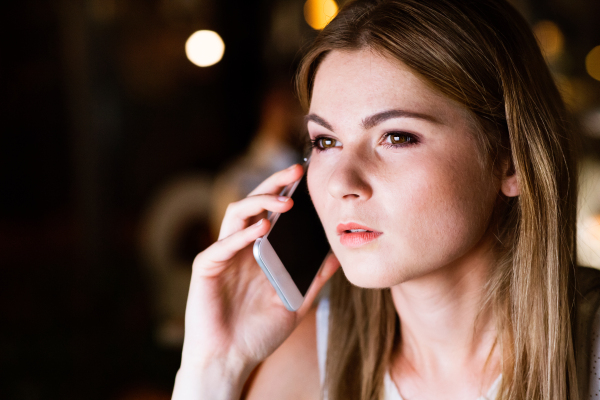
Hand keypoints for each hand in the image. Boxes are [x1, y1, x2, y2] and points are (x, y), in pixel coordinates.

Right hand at [172, 164, 339, 399]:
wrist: (230, 361)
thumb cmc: (258, 333)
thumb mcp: (294, 303)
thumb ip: (312, 279)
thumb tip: (336, 256)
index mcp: (257, 252)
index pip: (270, 212)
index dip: (285, 192)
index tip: (307, 179)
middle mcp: (238, 247)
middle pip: (252, 204)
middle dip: (273, 184)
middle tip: (294, 170)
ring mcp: (221, 256)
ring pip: (234, 215)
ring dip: (259, 203)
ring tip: (285, 202)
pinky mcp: (205, 268)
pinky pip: (221, 245)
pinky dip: (241, 234)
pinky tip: (261, 228)